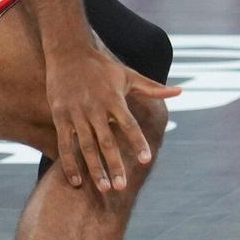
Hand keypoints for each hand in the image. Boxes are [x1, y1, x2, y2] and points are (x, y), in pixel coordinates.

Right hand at [47, 48, 181, 192]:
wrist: (68, 52)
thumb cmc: (102, 67)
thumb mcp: (128, 75)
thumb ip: (152, 88)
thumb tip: (180, 91)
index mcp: (114, 98)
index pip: (128, 124)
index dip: (137, 142)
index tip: (145, 160)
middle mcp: (95, 107)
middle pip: (106, 140)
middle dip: (115, 164)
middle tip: (122, 187)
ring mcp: (76, 113)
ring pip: (86, 146)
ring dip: (94, 168)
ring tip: (104, 188)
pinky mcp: (60, 116)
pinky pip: (65, 144)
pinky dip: (70, 163)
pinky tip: (76, 182)